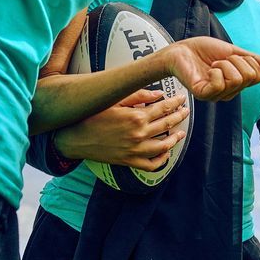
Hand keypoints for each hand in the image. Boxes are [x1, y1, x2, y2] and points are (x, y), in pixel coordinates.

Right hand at [53, 90, 187, 170]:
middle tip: (185, 111)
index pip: (165, 108)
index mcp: (136, 117)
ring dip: (175, 138)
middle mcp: (139, 134)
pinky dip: (162, 160)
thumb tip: (159, 94)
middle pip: (167, 124)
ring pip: (164, 146)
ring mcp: (135, 150)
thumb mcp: (114, 100)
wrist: (74, 138)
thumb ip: (138, 96)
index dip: (176, 102)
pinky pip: (151, 165)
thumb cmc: (92, 116)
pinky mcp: (129, 162)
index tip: (182, 99)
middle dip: (179, 116)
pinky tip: (166, 152)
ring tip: (180, 132)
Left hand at [163, 37, 259, 101]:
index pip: (259, 76)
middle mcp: (230, 92)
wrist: (182, 49)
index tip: (234, 56)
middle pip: (250, 77)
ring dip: (224, 64)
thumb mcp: (234, 51)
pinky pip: (221, 83)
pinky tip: (208, 71)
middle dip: (237, 61)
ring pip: (237, 79)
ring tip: (213, 64)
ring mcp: (217, 95)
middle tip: (221, 60)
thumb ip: (253, 60)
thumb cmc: (205, 50)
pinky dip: (216, 71)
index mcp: (239, 83)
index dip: (250, 61)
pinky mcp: (204, 94)